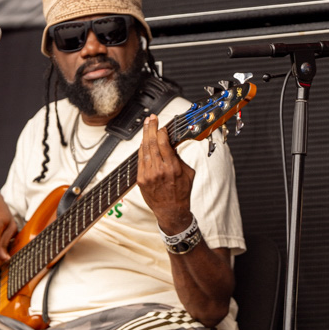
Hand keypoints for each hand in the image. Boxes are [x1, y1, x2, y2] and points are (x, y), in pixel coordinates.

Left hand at [137, 114, 194, 233]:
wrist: (171, 211)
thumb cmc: (182, 192)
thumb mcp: (188, 173)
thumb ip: (179, 157)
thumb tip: (171, 144)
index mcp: (172, 167)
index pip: (163, 142)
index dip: (161, 131)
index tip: (162, 126)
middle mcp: (159, 170)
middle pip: (151, 142)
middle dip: (151, 127)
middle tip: (151, 118)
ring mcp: (148, 175)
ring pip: (144, 150)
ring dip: (145, 135)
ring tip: (146, 125)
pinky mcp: (141, 180)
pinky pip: (140, 160)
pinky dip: (142, 149)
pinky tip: (143, 142)